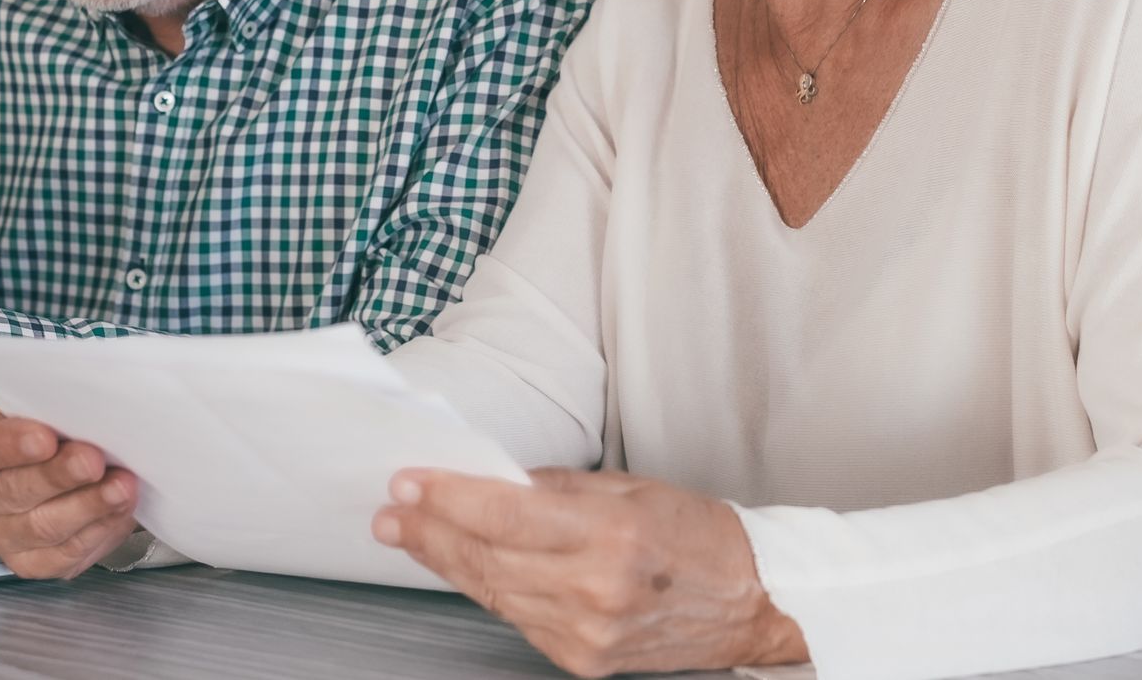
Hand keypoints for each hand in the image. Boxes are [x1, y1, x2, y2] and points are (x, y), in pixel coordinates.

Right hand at [0, 403, 138, 577]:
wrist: (32, 452)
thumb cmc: (34, 422)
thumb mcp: (30, 400)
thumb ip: (48, 405)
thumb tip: (87, 408)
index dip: (11, 446)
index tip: (46, 439)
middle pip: (15, 492)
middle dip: (60, 476)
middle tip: (94, 461)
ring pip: (43, 528)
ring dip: (88, 507)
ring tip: (121, 488)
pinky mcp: (29, 561)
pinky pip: (63, 556)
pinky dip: (97, 532)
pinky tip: (119, 511)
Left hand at [373, 467, 806, 676]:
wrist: (751, 602)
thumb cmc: (697, 536)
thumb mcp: (630, 488)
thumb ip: (556, 487)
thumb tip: (491, 479)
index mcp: (610, 535)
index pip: (505, 514)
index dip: (448, 498)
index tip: (409, 482)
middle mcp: (594, 590)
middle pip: (488, 558)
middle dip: (431, 532)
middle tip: (390, 512)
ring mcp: (586, 634)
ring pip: (494, 592)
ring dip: (447, 561)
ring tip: (410, 534)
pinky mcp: (582, 661)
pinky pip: (517, 618)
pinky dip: (487, 588)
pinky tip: (465, 565)